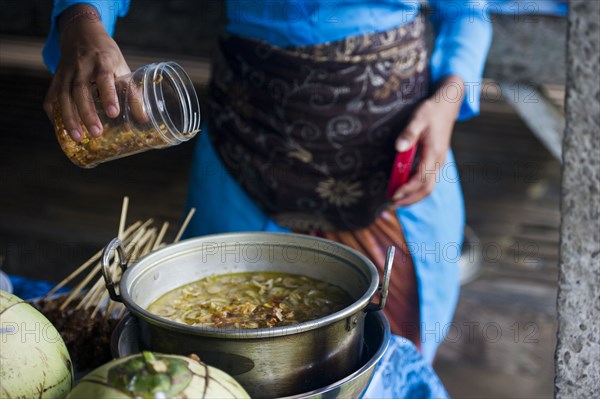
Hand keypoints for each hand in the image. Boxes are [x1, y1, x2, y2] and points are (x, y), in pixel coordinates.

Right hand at [43, 4, 129, 141]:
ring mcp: (66, 72)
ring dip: (69, 118)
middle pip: (80, 90)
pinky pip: (51, 97)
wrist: (81, 33)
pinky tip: (61, 129)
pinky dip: (54, 114)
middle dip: (87, 113)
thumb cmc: (106, 55)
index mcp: (102, 61)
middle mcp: (81, 66)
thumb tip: (143, 118)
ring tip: (78, 138)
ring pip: (64, 96)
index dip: (108, 95)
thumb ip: (131, 92)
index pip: (104, 78)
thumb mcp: (122, 67)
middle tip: (96, 133)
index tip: (113, 113)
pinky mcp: (56, 78)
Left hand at [391, 75, 464, 206]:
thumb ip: (409, 133)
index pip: (421, 178)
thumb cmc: (430, 111)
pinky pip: (428, 181)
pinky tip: (404, 189)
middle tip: (392, 204)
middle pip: (427, 189)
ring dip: (413, 196)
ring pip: (428, 187)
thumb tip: (399, 147)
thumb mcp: (418, 118)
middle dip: (410, 199)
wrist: (447, 106)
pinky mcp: (436, 161)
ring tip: (396, 201)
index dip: (407, 189)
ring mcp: (439, 162)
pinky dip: (416, 189)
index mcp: (433, 153)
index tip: (393, 194)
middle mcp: (438, 161)